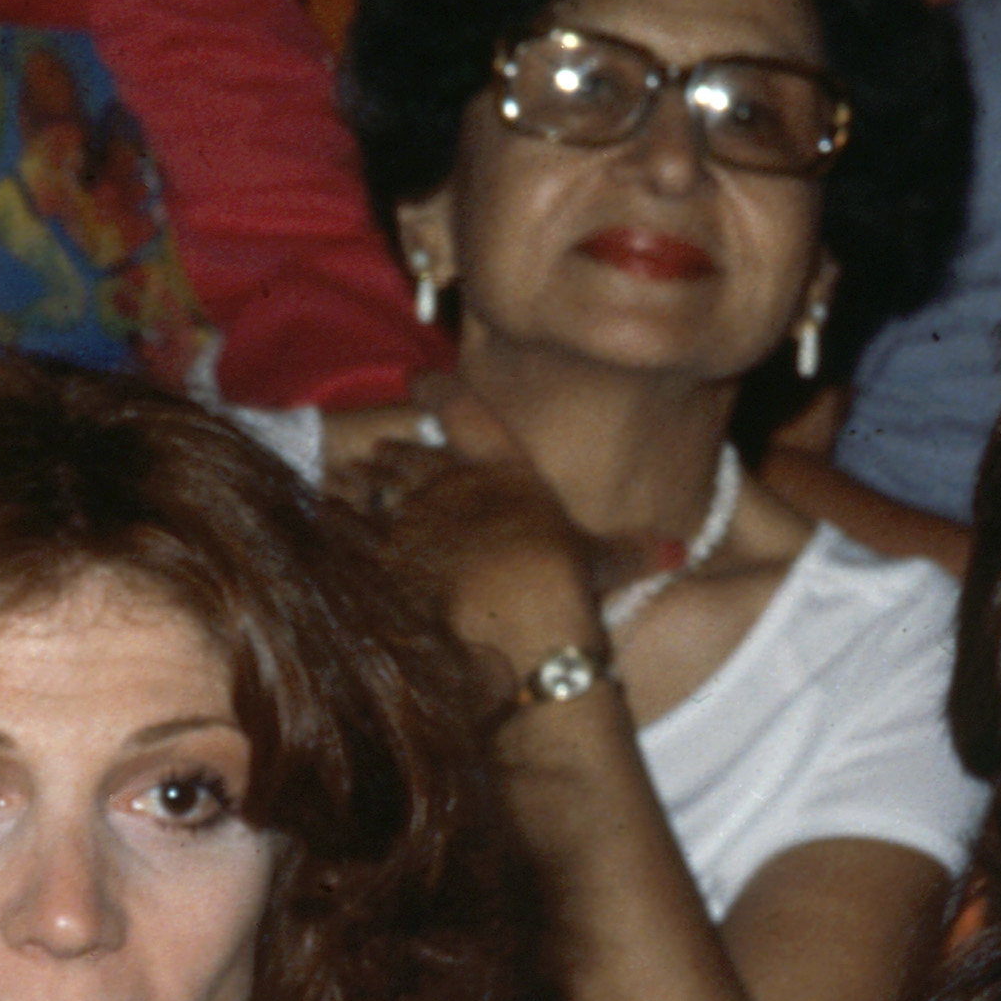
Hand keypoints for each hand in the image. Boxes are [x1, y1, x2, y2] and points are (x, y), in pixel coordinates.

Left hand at [338, 384, 611, 699]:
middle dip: (394, 451)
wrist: (514, 622)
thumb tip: (677, 550)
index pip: (469, 416)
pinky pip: (347, 535)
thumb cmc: (566, 588)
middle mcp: (451, 484)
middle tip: (375, 444)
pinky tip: (322, 523)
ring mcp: (409, 520)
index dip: (443, 393)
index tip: (423, 378)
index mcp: (507, 472)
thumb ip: (632, 552)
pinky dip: (333, 527)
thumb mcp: (603, 566)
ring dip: (358, 484)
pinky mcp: (378, 561)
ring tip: (343, 476)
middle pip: (412, 456)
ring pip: (373, 491)